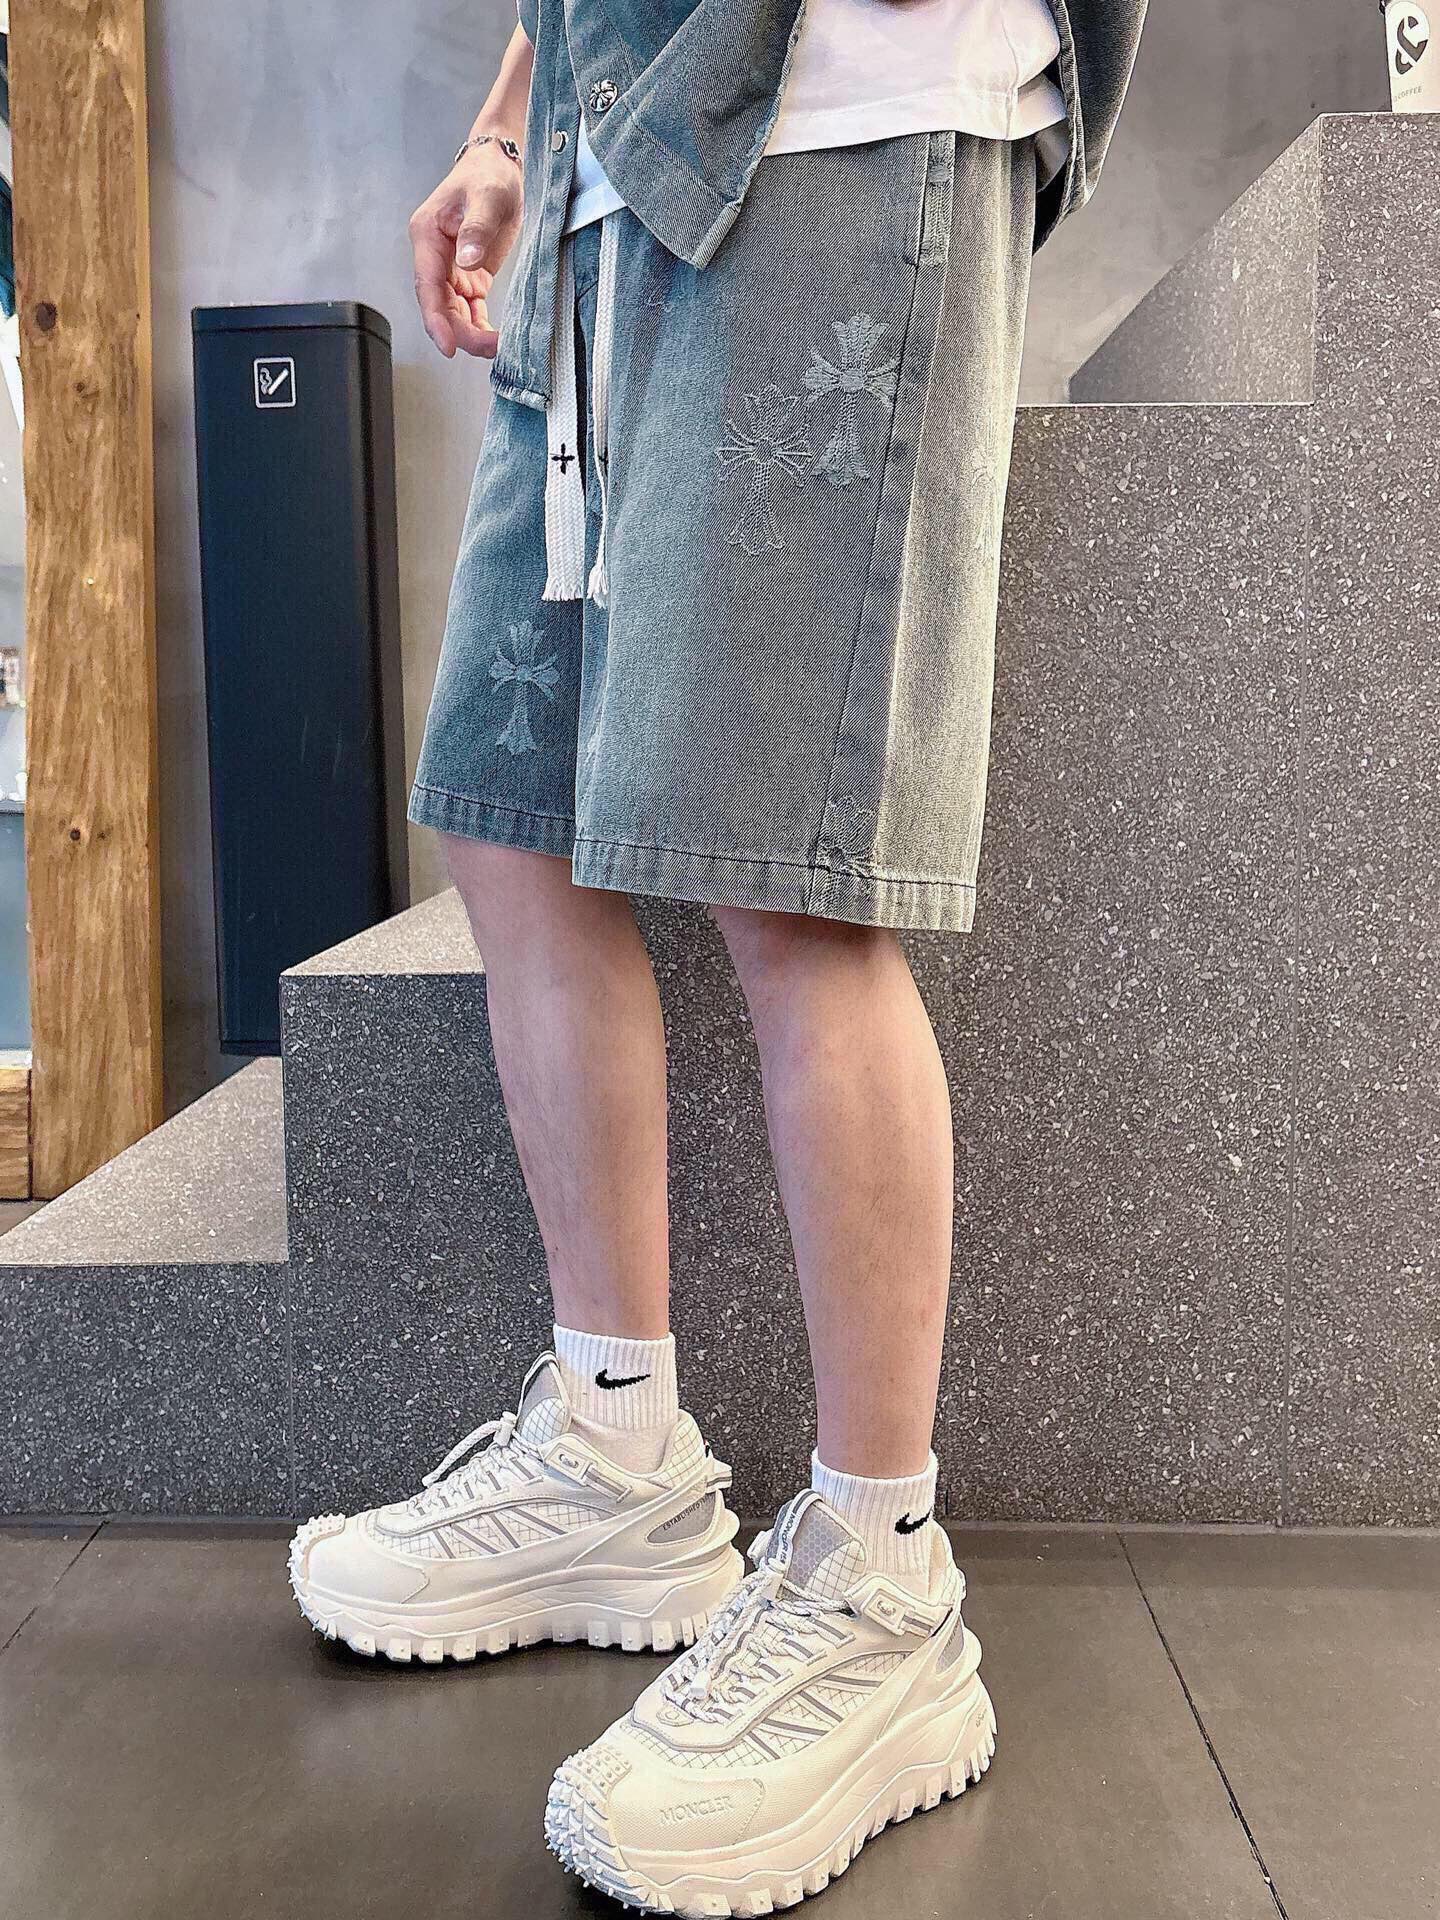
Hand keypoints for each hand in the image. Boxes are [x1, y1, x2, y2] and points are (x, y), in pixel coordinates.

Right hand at [410, 146, 523, 358]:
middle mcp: (435, 256)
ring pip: (454, 312)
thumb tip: (466, 261)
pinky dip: (479, 325)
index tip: (448, 344)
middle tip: (488, 347)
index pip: (427, 285)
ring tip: (496, 346)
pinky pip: (469, 309)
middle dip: (461, 332)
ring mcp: (451, 268)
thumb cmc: (488, 174)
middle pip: (440, 305)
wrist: (500, 167)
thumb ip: (477, 228)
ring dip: (471, 333)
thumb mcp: (488, 196)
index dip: (436, 318)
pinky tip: (493, 338)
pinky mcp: (470, 276)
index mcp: (427, 235)